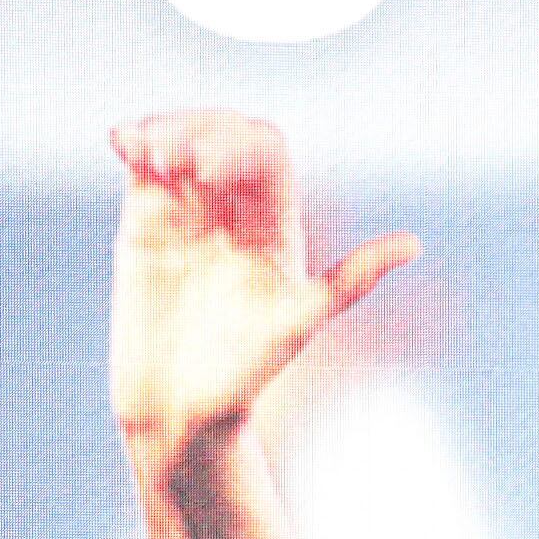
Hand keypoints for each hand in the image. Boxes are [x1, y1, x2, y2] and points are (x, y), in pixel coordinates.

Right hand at [106, 111, 416, 474]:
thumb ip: (349, 281)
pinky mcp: (145, 222)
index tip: (211, 174)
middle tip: (180, 163)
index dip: (239, 145)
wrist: (178, 409)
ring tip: (151, 154)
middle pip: (224, 134)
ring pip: (180, 141)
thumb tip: (414, 244)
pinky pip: (142, 167)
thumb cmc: (243, 377)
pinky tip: (124, 143)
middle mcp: (235, 212)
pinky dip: (134, 141)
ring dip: (166, 130)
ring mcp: (189, 213)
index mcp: (276, 227)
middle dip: (201, 132)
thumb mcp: (299, 325)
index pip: (266, 154)